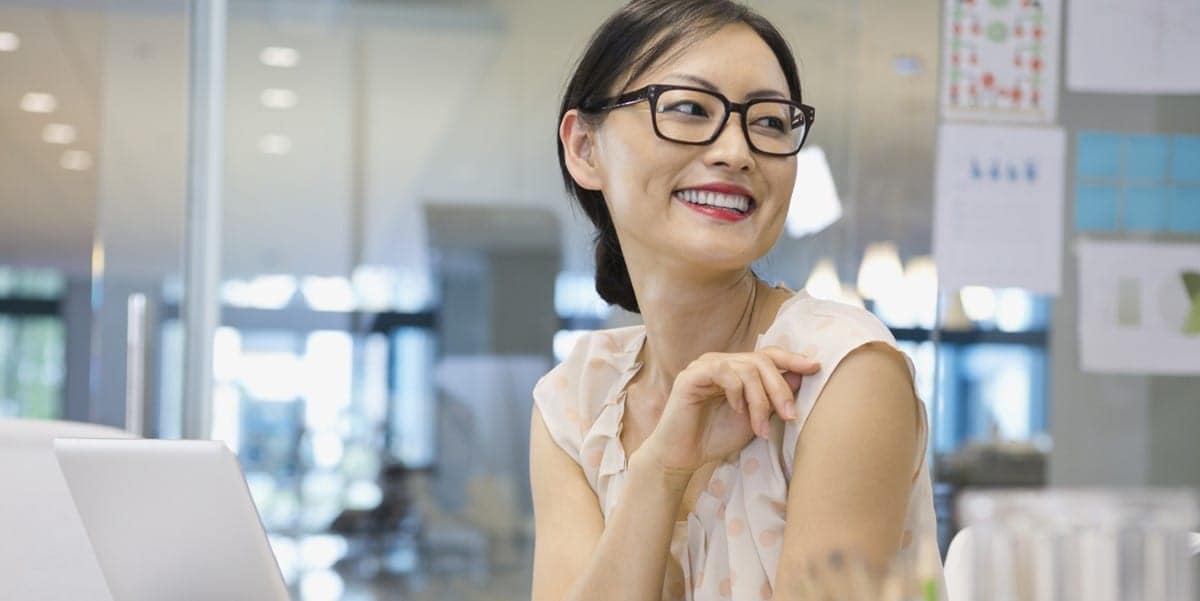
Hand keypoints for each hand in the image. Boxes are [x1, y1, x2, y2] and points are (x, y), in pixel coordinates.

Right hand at [640, 346, 819, 472]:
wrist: (683, 457)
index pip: (767, 355)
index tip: (815, 367)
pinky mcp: (691, 375)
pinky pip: (724, 372)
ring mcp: (705, 366)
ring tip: (760, 428)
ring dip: (760, 400)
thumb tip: (800, 376)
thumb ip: (773, 399)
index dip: (792, 358)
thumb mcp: (755, 419)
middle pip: (762, 360)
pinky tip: (737, 411)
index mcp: (735, 369)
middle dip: (780, 389)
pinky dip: (737, 392)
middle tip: (790, 416)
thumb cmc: (715, 438)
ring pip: (747, 368)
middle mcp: (720, 362)